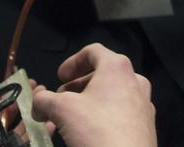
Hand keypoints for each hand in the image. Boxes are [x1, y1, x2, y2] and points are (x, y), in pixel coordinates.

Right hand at [31, 44, 155, 146]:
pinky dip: (104, 114)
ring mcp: (143, 104)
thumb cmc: (97, 129)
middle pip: (103, 73)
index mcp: (117, 67)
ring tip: (73, 116)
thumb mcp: (61, 110)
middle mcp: (134, 80)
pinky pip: (122, 112)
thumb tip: (38, 103)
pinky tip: (91, 132)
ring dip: (91, 100)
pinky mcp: (146, 125)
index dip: (71, 62)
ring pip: (113, 93)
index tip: (59, 77)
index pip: (93, 51)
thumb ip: (44, 100)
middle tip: (61, 98)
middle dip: (78, 84)